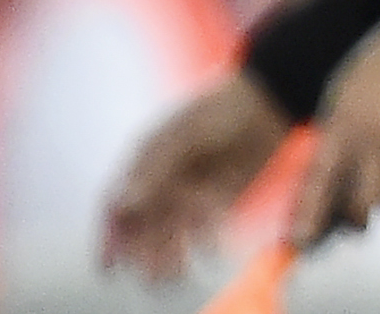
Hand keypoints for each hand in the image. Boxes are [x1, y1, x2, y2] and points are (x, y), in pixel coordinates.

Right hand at [101, 72, 290, 281]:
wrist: (271, 99)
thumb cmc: (221, 109)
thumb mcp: (185, 136)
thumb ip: (155, 170)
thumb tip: (121, 204)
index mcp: (144, 160)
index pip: (116, 205)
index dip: (109, 238)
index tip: (108, 268)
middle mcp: (162, 179)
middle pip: (144, 224)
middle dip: (144, 253)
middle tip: (151, 278)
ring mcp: (188, 189)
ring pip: (171, 230)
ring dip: (170, 254)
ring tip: (175, 277)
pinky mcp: (216, 197)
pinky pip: (203, 225)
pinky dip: (203, 240)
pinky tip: (211, 252)